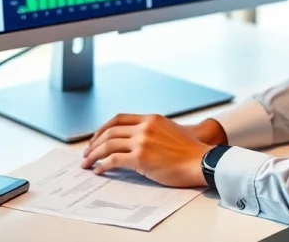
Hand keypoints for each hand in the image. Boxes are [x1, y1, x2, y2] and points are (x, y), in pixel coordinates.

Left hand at [81, 114, 213, 187]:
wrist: (201, 161)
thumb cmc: (189, 151)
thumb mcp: (170, 131)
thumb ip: (152, 131)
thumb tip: (135, 141)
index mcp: (151, 119)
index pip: (119, 118)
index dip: (103, 129)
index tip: (96, 138)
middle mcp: (145, 127)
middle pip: (110, 132)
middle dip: (94, 143)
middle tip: (87, 153)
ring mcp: (142, 142)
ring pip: (108, 145)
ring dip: (94, 155)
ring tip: (87, 164)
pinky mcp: (141, 158)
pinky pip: (114, 160)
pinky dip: (102, 165)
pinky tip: (99, 171)